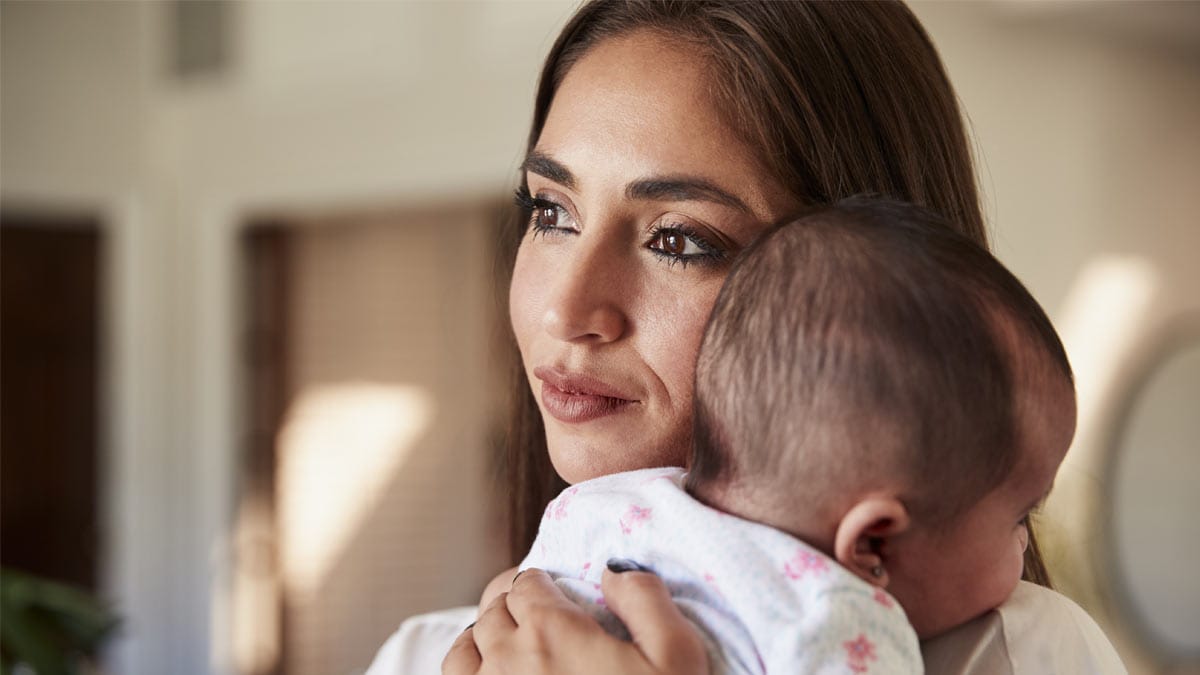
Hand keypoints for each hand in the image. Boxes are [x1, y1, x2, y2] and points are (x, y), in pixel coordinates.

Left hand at [442, 567, 707, 673]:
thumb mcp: (676, 658)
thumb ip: (646, 600)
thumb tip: (613, 571)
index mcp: (552, 631)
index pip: (527, 583)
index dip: (543, 584)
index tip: (556, 593)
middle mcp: (506, 657)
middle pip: (494, 608)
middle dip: (515, 603)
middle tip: (536, 614)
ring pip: (466, 645)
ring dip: (486, 636)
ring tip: (510, 644)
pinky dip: (467, 670)